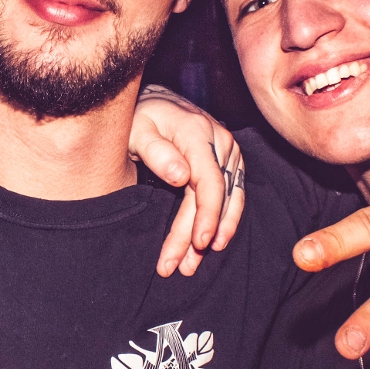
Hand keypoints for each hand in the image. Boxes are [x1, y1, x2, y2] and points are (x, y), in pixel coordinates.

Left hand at [133, 84, 245, 276]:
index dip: (206, 215)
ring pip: (229, 200)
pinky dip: (226, 220)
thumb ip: (156, 151)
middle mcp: (220, 142)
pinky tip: (214, 242)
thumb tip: (180, 176)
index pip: (209, 182)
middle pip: (216, 197)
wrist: (155, 101)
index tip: (198, 242)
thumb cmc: (141, 116)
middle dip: (197, 236)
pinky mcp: (229, 161)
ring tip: (192, 264)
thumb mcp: (136, 129)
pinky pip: (233, 194)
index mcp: (197, 133)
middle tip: (179, 266)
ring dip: (214, 235)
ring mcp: (228, 151)